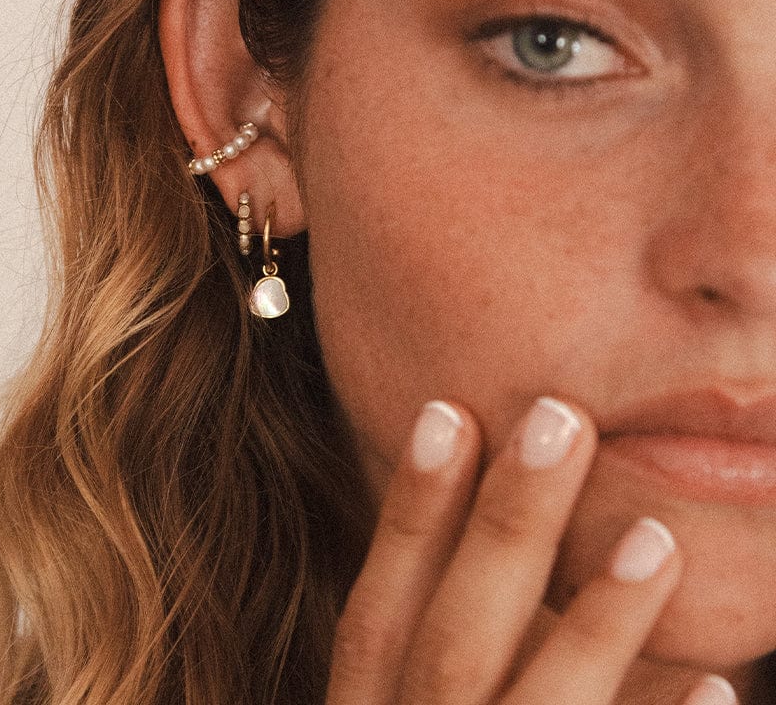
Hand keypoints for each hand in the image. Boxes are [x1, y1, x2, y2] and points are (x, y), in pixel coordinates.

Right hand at [325, 396, 737, 704]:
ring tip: (654, 536)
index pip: (374, 613)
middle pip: (450, 643)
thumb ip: (429, 659)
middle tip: (559, 422)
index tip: (448, 414)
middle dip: (504, 528)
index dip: (408, 514)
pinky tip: (718, 684)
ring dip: (594, 627)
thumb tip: (491, 539)